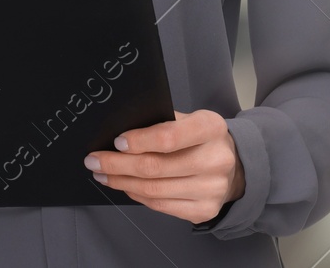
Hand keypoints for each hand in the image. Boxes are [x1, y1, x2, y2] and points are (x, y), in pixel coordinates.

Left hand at [82, 109, 243, 223]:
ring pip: (154, 190)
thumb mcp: (189, 119)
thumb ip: (161, 122)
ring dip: (122, 182)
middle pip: (156, 167)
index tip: (116, 142)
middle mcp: (216, 160)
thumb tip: (122, 134)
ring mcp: (212, 189)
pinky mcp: (204, 210)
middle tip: (95, 161)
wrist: (234, 165)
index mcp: (211, 128)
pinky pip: (161, 206)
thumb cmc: (201, 139)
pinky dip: (137, 196)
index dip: (139, 141)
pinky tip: (126, 187)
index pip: (169, 137)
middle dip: (118, 165)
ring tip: (104, 175)